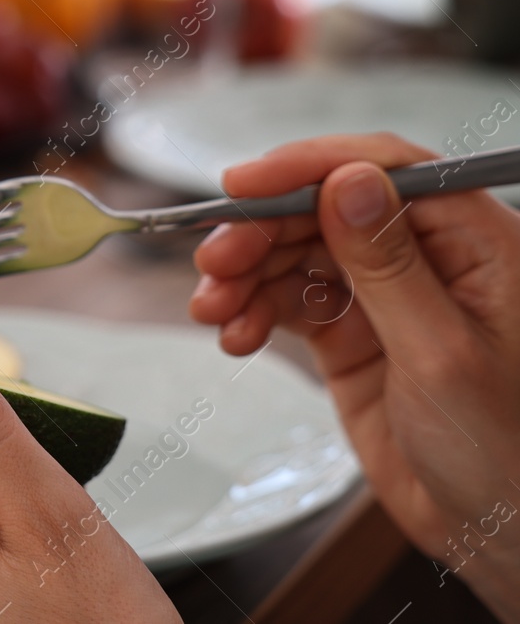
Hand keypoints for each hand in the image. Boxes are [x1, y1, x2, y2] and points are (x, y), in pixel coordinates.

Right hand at [192, 135, 519, 619]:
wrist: (498, 536)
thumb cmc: (508, 454)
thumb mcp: (441, 356)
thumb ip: (390, 265)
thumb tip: (348, 180)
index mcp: (477, 244)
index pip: (387, 171)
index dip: (310, 167)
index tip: (243, 184)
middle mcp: (430, 257)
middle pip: (326, 207)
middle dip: (261, 230)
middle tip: (213, 263)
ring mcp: (386, 294)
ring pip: (298, 249)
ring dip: (245, 272)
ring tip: (213, 309)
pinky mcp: (353, 333)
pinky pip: (289, 298)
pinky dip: (253, 309)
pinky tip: (236, 335)